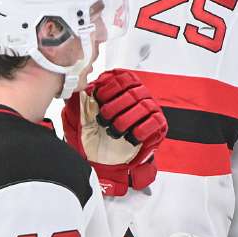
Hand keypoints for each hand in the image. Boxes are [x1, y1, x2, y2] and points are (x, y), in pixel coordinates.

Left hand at [62, 69, 167, 195]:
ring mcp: (150, 108)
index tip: (98, 99)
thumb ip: (79, 100)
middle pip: (132, 91)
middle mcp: (138, 93)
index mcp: (121, 86)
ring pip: (143, 106)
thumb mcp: (80, 116)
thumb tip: (79, 87)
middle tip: (104, 120)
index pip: (121, 77)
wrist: (105, 159)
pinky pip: (153, 121)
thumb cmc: (94, 135)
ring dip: (125, 120)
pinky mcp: (159, 123)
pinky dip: (139, 130)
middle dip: (114, 107)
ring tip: (114, 131)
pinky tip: (129, 137)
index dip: (109, 87)